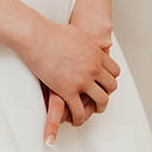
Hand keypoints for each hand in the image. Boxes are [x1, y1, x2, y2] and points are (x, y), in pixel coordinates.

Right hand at [22, 20, 118, 142]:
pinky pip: (79, 110)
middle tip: (99, 97)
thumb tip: (107, 43)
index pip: (115, 71)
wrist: (37, 37)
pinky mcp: (67, 91)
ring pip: (101, 100)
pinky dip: (79, 118)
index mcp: (97, 54)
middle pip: (111, 86)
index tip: (104, 83)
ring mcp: (82, 80)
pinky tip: (75, 118)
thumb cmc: (53, 33)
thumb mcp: (80, 34)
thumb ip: (96, 41)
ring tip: (91, 110)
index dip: (109, 79)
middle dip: (106, 93)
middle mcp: (93, 68)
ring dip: (97, 107)